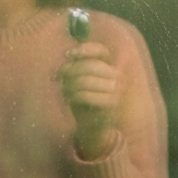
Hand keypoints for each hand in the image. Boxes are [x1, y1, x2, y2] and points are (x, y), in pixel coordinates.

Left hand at [57, 41, 124, 158]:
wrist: (92, 128)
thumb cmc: (83, 102)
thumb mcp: (78, 81)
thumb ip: (76, 67)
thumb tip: (68, 55)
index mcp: (112, 68)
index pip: (101, 51)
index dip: (85, 49)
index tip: (67, 54)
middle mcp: (118, 77)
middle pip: (90, 65)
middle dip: (70, 71)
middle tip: (58, 78)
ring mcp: (117, 91)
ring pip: (85, 80)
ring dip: (69, 85)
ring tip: (64, 91)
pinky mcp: (112, 104)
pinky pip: (86, 95)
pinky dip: (73, 97)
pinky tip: (69, 100)